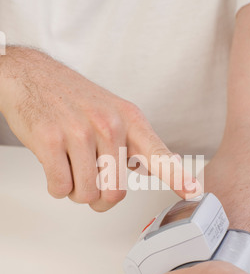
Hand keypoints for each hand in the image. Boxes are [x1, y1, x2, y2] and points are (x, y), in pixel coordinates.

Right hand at [0, 47, 200, 210]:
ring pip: (86, 194)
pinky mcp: (50, 140)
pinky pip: (60, 188)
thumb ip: (135, 144)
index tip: (194, 192)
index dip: (177, 176)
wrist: (32, 75)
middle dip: (100, 197)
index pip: (158, 153)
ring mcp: (79, 132)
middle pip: (116, 191)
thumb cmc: (74, 99)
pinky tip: (55, 167)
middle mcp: (109, 125)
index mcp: (129, 120)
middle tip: (90, 181)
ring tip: (70, 167)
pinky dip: (57, 187)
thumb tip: (158, 169)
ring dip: (76, 191)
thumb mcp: (113, 112)